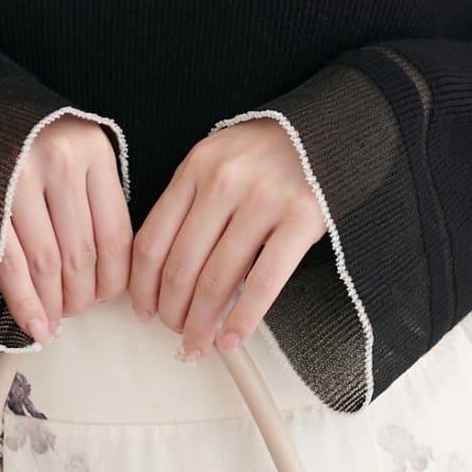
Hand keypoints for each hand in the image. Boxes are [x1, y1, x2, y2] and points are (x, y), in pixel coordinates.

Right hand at [0, 118, 131, 342]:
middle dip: (82, 297)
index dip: (115, 278)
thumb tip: (111, 272)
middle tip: (78, 311)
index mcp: (93, 150)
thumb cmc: (36, 137)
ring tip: (56, 321)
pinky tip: (34, 325)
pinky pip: (11, 265)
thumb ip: (97, 197)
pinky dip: (25, 303)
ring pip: (48, 264)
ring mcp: (20, 181)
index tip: (109, 297)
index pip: (115, 232)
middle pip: (82, 253)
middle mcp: (60, 162)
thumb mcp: (79, 151)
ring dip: (54, 305)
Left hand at [128, 120, 326, 360]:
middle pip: (180, 266)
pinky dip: (243, 320)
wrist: (329, 129)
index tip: (143, 310)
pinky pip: (264, 282)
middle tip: (174, 332)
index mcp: (196, 167)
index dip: (142, 286)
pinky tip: (232, 338)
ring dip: (201, 324)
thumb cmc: (269, 152)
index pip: (152, 240)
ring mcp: (264, 199)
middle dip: (171, 312)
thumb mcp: (218, 160)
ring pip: (217, 280)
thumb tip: (162, 274)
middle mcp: (224, 181)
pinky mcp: (301, 218)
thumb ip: (191, 202)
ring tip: (199, 343)